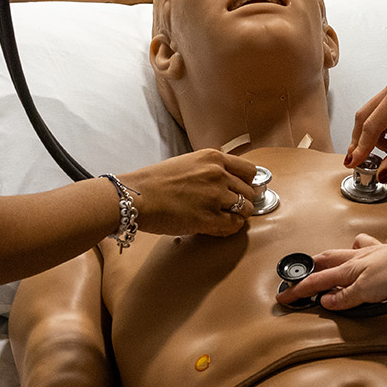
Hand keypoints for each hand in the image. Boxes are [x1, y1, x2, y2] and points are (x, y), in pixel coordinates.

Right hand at [118, 149, 257, 237]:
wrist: (137, 195)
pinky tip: (220, 227)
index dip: (247, 183)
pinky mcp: (208, 218)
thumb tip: (225, 182)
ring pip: (245, 209)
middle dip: (242, 202)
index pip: (249, 171)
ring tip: (225, 218)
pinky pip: (233, 225)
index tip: (241, 190)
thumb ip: (209, 169)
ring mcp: (215, 196)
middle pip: (249, 192)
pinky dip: (230, 228)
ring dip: (238, 216)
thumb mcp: (187, 163)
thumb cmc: (154, 181)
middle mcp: (218, 175)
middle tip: (231, 208)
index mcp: (213, 158)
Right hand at [280, 230, 386, 308]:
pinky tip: (384, 245)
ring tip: (343, 258)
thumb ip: (345, 297)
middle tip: (304, 272)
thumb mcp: (365, 293)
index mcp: (349, 268)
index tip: (286, 296)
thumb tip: (326, 301)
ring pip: (356, 244)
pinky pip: (386, 240)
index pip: (318, 281)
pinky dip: (383, 242)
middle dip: (314, 265)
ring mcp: (376, 251)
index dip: (300, 289)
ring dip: (346, 250)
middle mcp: (360, 256)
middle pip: (330, 257)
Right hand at [344, 76, 386, 177]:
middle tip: (362, 161)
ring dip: (377, 136)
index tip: (354, 163)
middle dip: (363, 141)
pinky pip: (385, 112)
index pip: (370, 125)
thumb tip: (382, 171)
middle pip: (365, 117)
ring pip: (374, 115)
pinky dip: (386, 128)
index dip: (360, 147)